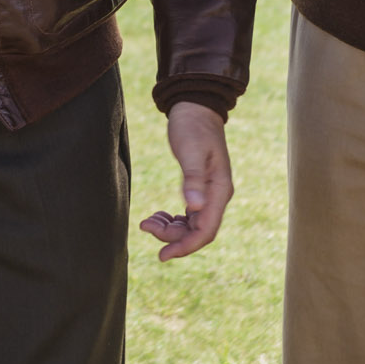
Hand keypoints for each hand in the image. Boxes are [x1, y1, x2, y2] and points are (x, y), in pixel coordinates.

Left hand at [138, 101, 232, 260]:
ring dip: (170, 229)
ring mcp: (209, 194)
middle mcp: (217, 196)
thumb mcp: (190, 151)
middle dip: (172, 237)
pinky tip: (157, 216)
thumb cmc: (193, 127)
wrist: (195, 109)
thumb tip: (194, 206)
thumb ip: (192, 178)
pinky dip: (173, 220)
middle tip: (145, 227)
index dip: (185, 246)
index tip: (162, 254)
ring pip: (191, 225)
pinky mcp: (200, 190)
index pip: (205, 230)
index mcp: (219, 190)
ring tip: (147, 221)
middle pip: (197, 232)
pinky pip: (188, 216)